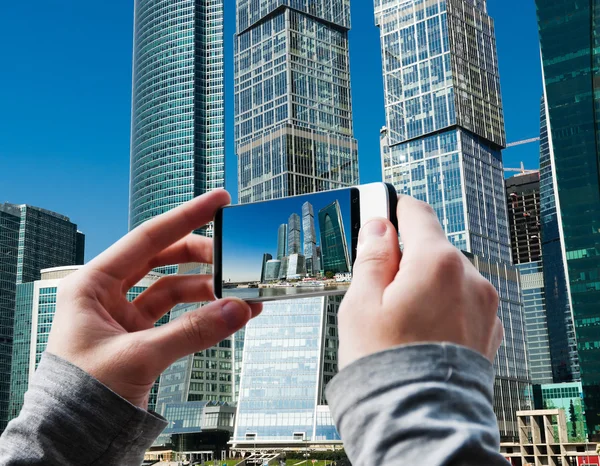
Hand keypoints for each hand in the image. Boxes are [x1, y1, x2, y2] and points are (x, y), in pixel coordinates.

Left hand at [47, 189, 260, 408]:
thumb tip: (238, 309)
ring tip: (241, 294)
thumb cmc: (82, 395)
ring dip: (208, 289)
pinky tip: (228, 314)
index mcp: (93, 284)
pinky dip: (203, 314)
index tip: (218, 202)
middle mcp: (109, 293)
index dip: (185, 217)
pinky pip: (179, 316)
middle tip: (234, 255)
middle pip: (164, 258)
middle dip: (202, 256)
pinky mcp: (141, 336)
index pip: (147, 238)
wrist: (74, 438)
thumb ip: (192, 332)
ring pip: (175, 288)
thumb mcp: (138, 357)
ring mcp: (126, 315)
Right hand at [338, 195, 502, 369]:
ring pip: (446, 276)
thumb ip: (372, 256)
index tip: (378, 211)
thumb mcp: (361, 303)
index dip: (392, 209)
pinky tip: (420, 332)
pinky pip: (461, 302)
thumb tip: (378, 226)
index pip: (416, 213)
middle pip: (432, 247)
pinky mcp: (488, 330)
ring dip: (424, 283)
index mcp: (437, 264)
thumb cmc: (386, 366)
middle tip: (377, 285)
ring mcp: (484, 306)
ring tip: (399, 319)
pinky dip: (441, 306)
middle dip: (405, 257)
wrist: (420, 421)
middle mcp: (470, 279)